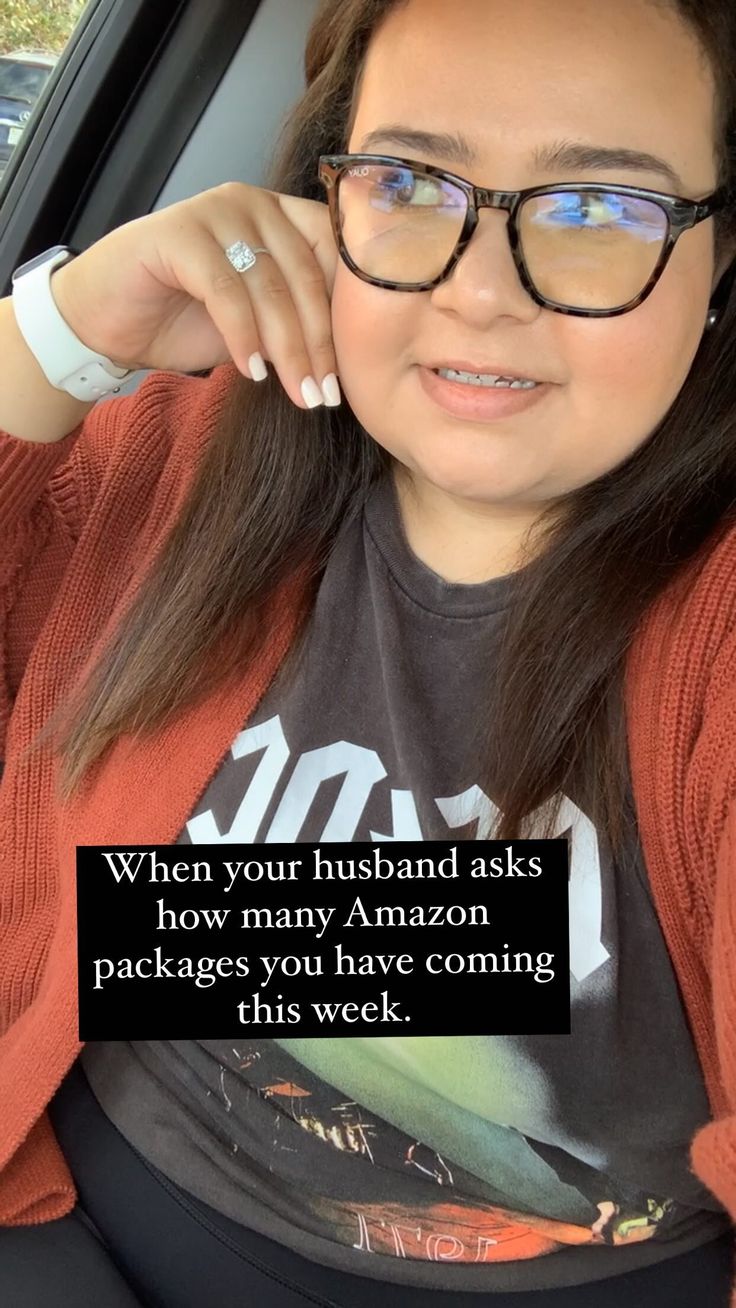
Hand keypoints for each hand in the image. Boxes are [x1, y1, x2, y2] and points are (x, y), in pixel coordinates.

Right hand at [50, 182, 339, 408]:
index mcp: (282, 216)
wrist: (108, 322)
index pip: (333, 257)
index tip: (353, 376)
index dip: (346, 317)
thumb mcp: (258, 326)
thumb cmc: (184, 321)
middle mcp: (254, 203)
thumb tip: (350, 361)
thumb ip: (297, 324)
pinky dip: (242, 336)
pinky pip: (225, 290)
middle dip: (318, 344)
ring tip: (300, 395)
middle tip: (326, 396)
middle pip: (305, 275)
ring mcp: (216, 211)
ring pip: (269, 285)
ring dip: (288, 349)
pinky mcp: (178, 232)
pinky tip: (251, 373)